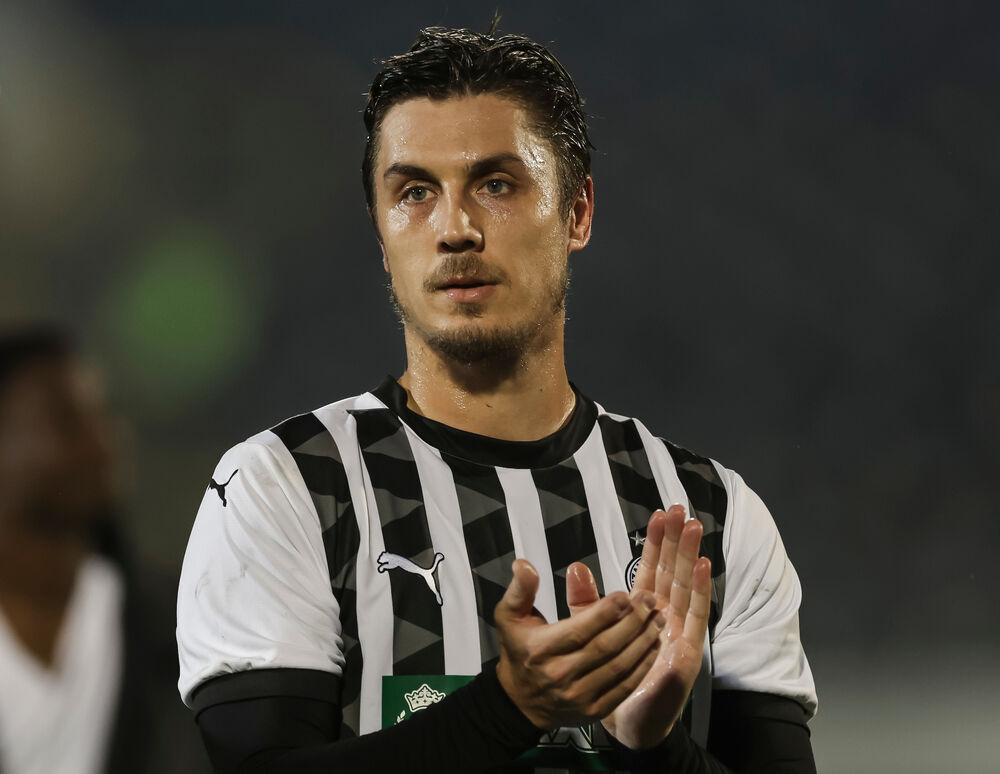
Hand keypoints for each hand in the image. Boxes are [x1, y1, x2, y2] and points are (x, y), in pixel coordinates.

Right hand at [494, 558, 665, 729]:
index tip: (625, 595)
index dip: (605, 611)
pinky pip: (625, 686)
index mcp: (541, 649)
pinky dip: (643, 666)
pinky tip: (653, 646)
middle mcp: (561, 674)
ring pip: (619, 666)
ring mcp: (580, 696)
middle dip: (633, 621)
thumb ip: (520, 590)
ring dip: (643, 641)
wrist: (520, 703)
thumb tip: (524, 565)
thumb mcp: (509, 617)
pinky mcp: (595, 710)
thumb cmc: (519, 652)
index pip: (580, 629)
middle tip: (649, 601)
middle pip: (605, 646)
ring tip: (658, 619)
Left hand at [566, 505, 711, 749]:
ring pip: (687, 585)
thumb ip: (585, 603)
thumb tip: (575, 567)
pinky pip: (696, 615)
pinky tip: (704, 564)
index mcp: (643, 610)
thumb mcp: (589, 635)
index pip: (651, 569)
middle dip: (676, 540)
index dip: (655, 543)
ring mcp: (679, 631)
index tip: (657, 514)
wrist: (626, 722)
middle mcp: (665, 616)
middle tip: (679, 509)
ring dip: (691, 555)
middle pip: (673, 571)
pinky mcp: (689, 648)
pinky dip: (701, 588)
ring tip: (692, 526)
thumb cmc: (610, 678)